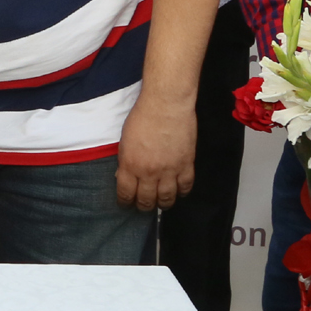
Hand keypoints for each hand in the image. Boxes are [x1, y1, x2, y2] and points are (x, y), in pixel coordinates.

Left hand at [115, 90, 195, 210]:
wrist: (166, 104)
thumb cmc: (142, 116)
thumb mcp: (124, 140)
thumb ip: (125, 161)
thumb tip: (124, 175)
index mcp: (130, 165)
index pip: (126, 194)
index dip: (125, 202)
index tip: (126, 204)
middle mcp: (149, 172)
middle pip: (146, 200)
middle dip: (144, 206)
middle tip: (144, 205)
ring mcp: (169, 170)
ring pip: (167, 198)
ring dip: (163, 204)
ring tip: (161, 203)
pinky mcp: (186, 164)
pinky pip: (186, 187)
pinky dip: (182, 192)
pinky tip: (179, 192)